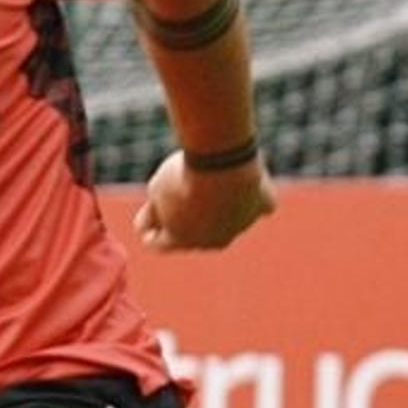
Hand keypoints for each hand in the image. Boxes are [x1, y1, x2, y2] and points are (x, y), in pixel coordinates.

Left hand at [132, 149, 275, 251]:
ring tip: (209, 178)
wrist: (221, 164)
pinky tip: (247, 185)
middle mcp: (213, 241)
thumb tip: (150, 224)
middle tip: (176, 191)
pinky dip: (251, 196)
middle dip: (184, 217)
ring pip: (227, 218)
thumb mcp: (157, 190)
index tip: (146, 212)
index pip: (158, 243)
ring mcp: (240, 225)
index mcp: (181, 241)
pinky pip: (257, 205)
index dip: (148, 227)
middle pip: (195, 233)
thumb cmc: (183, 178)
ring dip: (217, 204)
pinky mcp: (261, 206)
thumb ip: (155, 209)